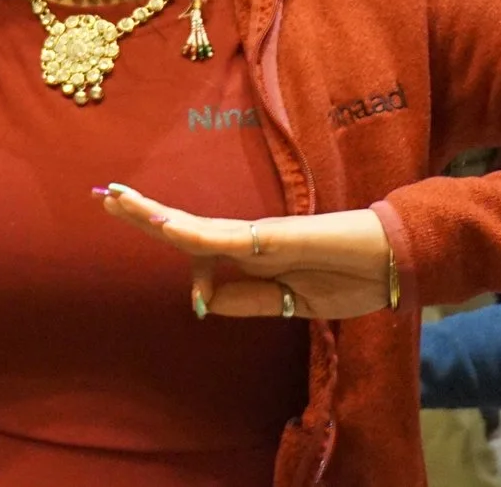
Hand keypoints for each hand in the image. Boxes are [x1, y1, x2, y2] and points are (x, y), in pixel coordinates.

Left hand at [97, 183, 396, 318]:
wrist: (395, 263)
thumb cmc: (348, 280)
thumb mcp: (291, 304)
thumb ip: (249, 301)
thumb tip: (201, 299)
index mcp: (251, 255)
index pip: (196, 246)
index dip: (164, 232)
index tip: (134, 223)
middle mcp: (248, 239)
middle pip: (186, 227)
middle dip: (144, 214)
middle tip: (104, 195)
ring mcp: (261, 235)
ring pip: (197, 228)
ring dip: (156, 217)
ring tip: (118, 200)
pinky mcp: (277, 236)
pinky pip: (229, 239)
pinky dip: (195, 235)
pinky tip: (166, 226)